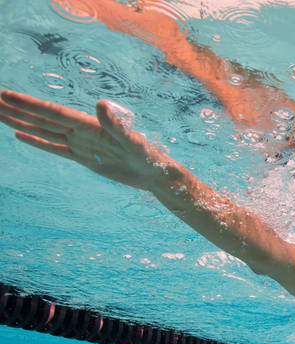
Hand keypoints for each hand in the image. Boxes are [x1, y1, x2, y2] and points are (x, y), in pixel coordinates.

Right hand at [0, 90, 171, 190]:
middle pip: (42, 118)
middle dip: (17, 109)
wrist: (156, 174)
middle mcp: (82, 132)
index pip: (52, 113)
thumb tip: (100, 104)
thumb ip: (116, 125)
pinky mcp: (84, 158)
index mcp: (89, 125)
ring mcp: (81, 144)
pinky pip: (56, 148)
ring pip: (44, 131)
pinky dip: (38, 141)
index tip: (6, 95)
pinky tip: (20, 134)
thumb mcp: (133, 142)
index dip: (28, 105)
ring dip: (22, 122)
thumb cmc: (149, 157)